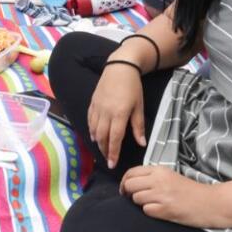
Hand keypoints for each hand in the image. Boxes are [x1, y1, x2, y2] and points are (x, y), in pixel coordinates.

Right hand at [87, 51, 145, 168]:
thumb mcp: (139, 106)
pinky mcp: (92, 102)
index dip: (113, 153)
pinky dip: (91, 129)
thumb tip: (142, 143)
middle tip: (107, 160)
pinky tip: (94, 135)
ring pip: (94, 129)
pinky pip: (90, 119)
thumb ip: (138, 126)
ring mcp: (97, 107)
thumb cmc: (133, 87)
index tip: (112, 164)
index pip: (115, 139)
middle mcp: (105, 113)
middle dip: (104, 150)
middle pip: (102, 137)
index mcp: (119, 114)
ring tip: (101, 150)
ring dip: (97, 141)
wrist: (120, 67)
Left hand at [121, 166, 224, 228]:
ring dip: (141, 203)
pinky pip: (146, 210)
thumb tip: (132, 182)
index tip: (126, 188)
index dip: (125, 181)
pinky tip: (160, 211)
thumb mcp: (170, 176)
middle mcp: (159, 180)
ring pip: (136, 198)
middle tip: (135, 198)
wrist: (210, 202)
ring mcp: (162, 195)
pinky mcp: (165, 209)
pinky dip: (150, 212)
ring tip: (153, 204)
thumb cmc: (190, 190)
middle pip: (130, 185)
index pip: (132, 172)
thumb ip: (152, 177)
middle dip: (129, 193)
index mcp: (160, 170)